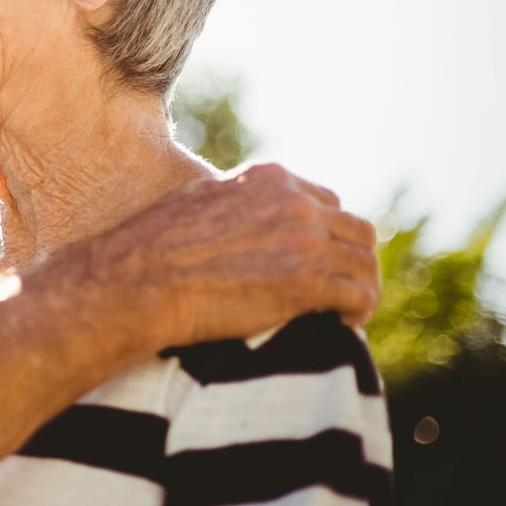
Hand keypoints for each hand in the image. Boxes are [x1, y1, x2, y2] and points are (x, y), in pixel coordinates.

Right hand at [84, 162, 379, 349]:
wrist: (140, 280)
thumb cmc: (152, 245)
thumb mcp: (197, 199)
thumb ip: (233, 200)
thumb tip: (236, 211)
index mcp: (269, 179)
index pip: (326, 202)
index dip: (327, 234)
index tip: (319, 260)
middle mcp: (294, 203)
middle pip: (356, 230)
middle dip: (351, 260)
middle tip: (339, 289)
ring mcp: (305, 241)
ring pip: (365, 263)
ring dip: (360, 288)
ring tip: (346, 313)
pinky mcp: (308, 282)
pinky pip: (359, 296)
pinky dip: (358, 313)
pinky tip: (343, 326)